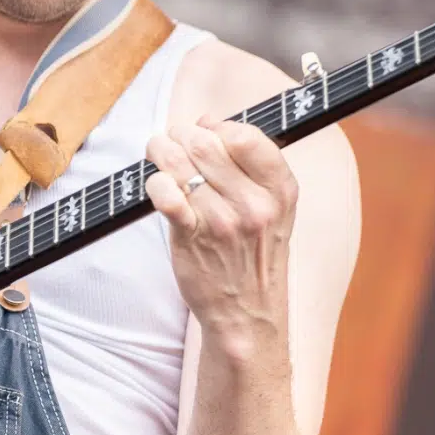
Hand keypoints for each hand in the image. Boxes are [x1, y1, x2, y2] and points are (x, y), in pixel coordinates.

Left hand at [145, 116, 298, 354]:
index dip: (217, 125)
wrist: (247, 313)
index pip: (247, 136)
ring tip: (158, 153)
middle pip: (206, 144)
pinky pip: (166, 195)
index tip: (206, 129)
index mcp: (280, 190)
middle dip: (181, 134)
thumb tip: (207, 121)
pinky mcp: (192, 238)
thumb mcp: (275, 208)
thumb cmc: (254, 255)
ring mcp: (222, 221)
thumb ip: (250, 164)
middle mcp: (254, 204)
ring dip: (160, 150)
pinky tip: (157, 185)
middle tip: (173, 140)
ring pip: (180, 163)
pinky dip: (154, 183)